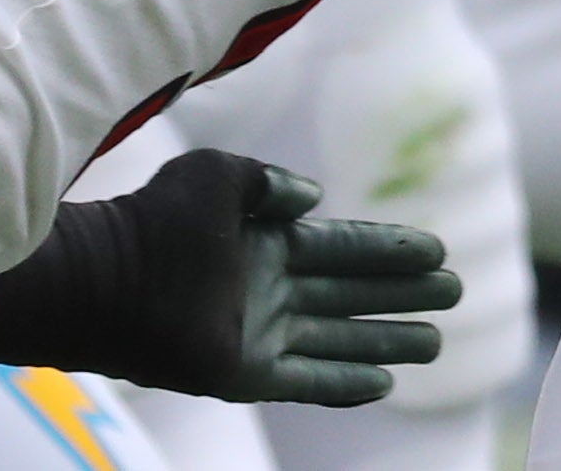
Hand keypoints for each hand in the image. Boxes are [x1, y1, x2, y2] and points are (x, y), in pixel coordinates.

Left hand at [0, 148, 459, 405]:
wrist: (105, 281)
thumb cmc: (154, 221)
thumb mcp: (218, 176)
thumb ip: (269, 183)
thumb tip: (312, 198)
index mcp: (266, 238)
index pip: (343, 245)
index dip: (389, 247)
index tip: (436, 246)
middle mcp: (271, 286)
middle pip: (354, 292)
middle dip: (403, 292)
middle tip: (455, 290)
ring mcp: (260, 332)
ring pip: (342, 337)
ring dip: (389, 340)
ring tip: (437, 342)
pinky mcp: (245, 373)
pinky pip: (307, 382)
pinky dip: (346, 383)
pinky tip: (384, 385)